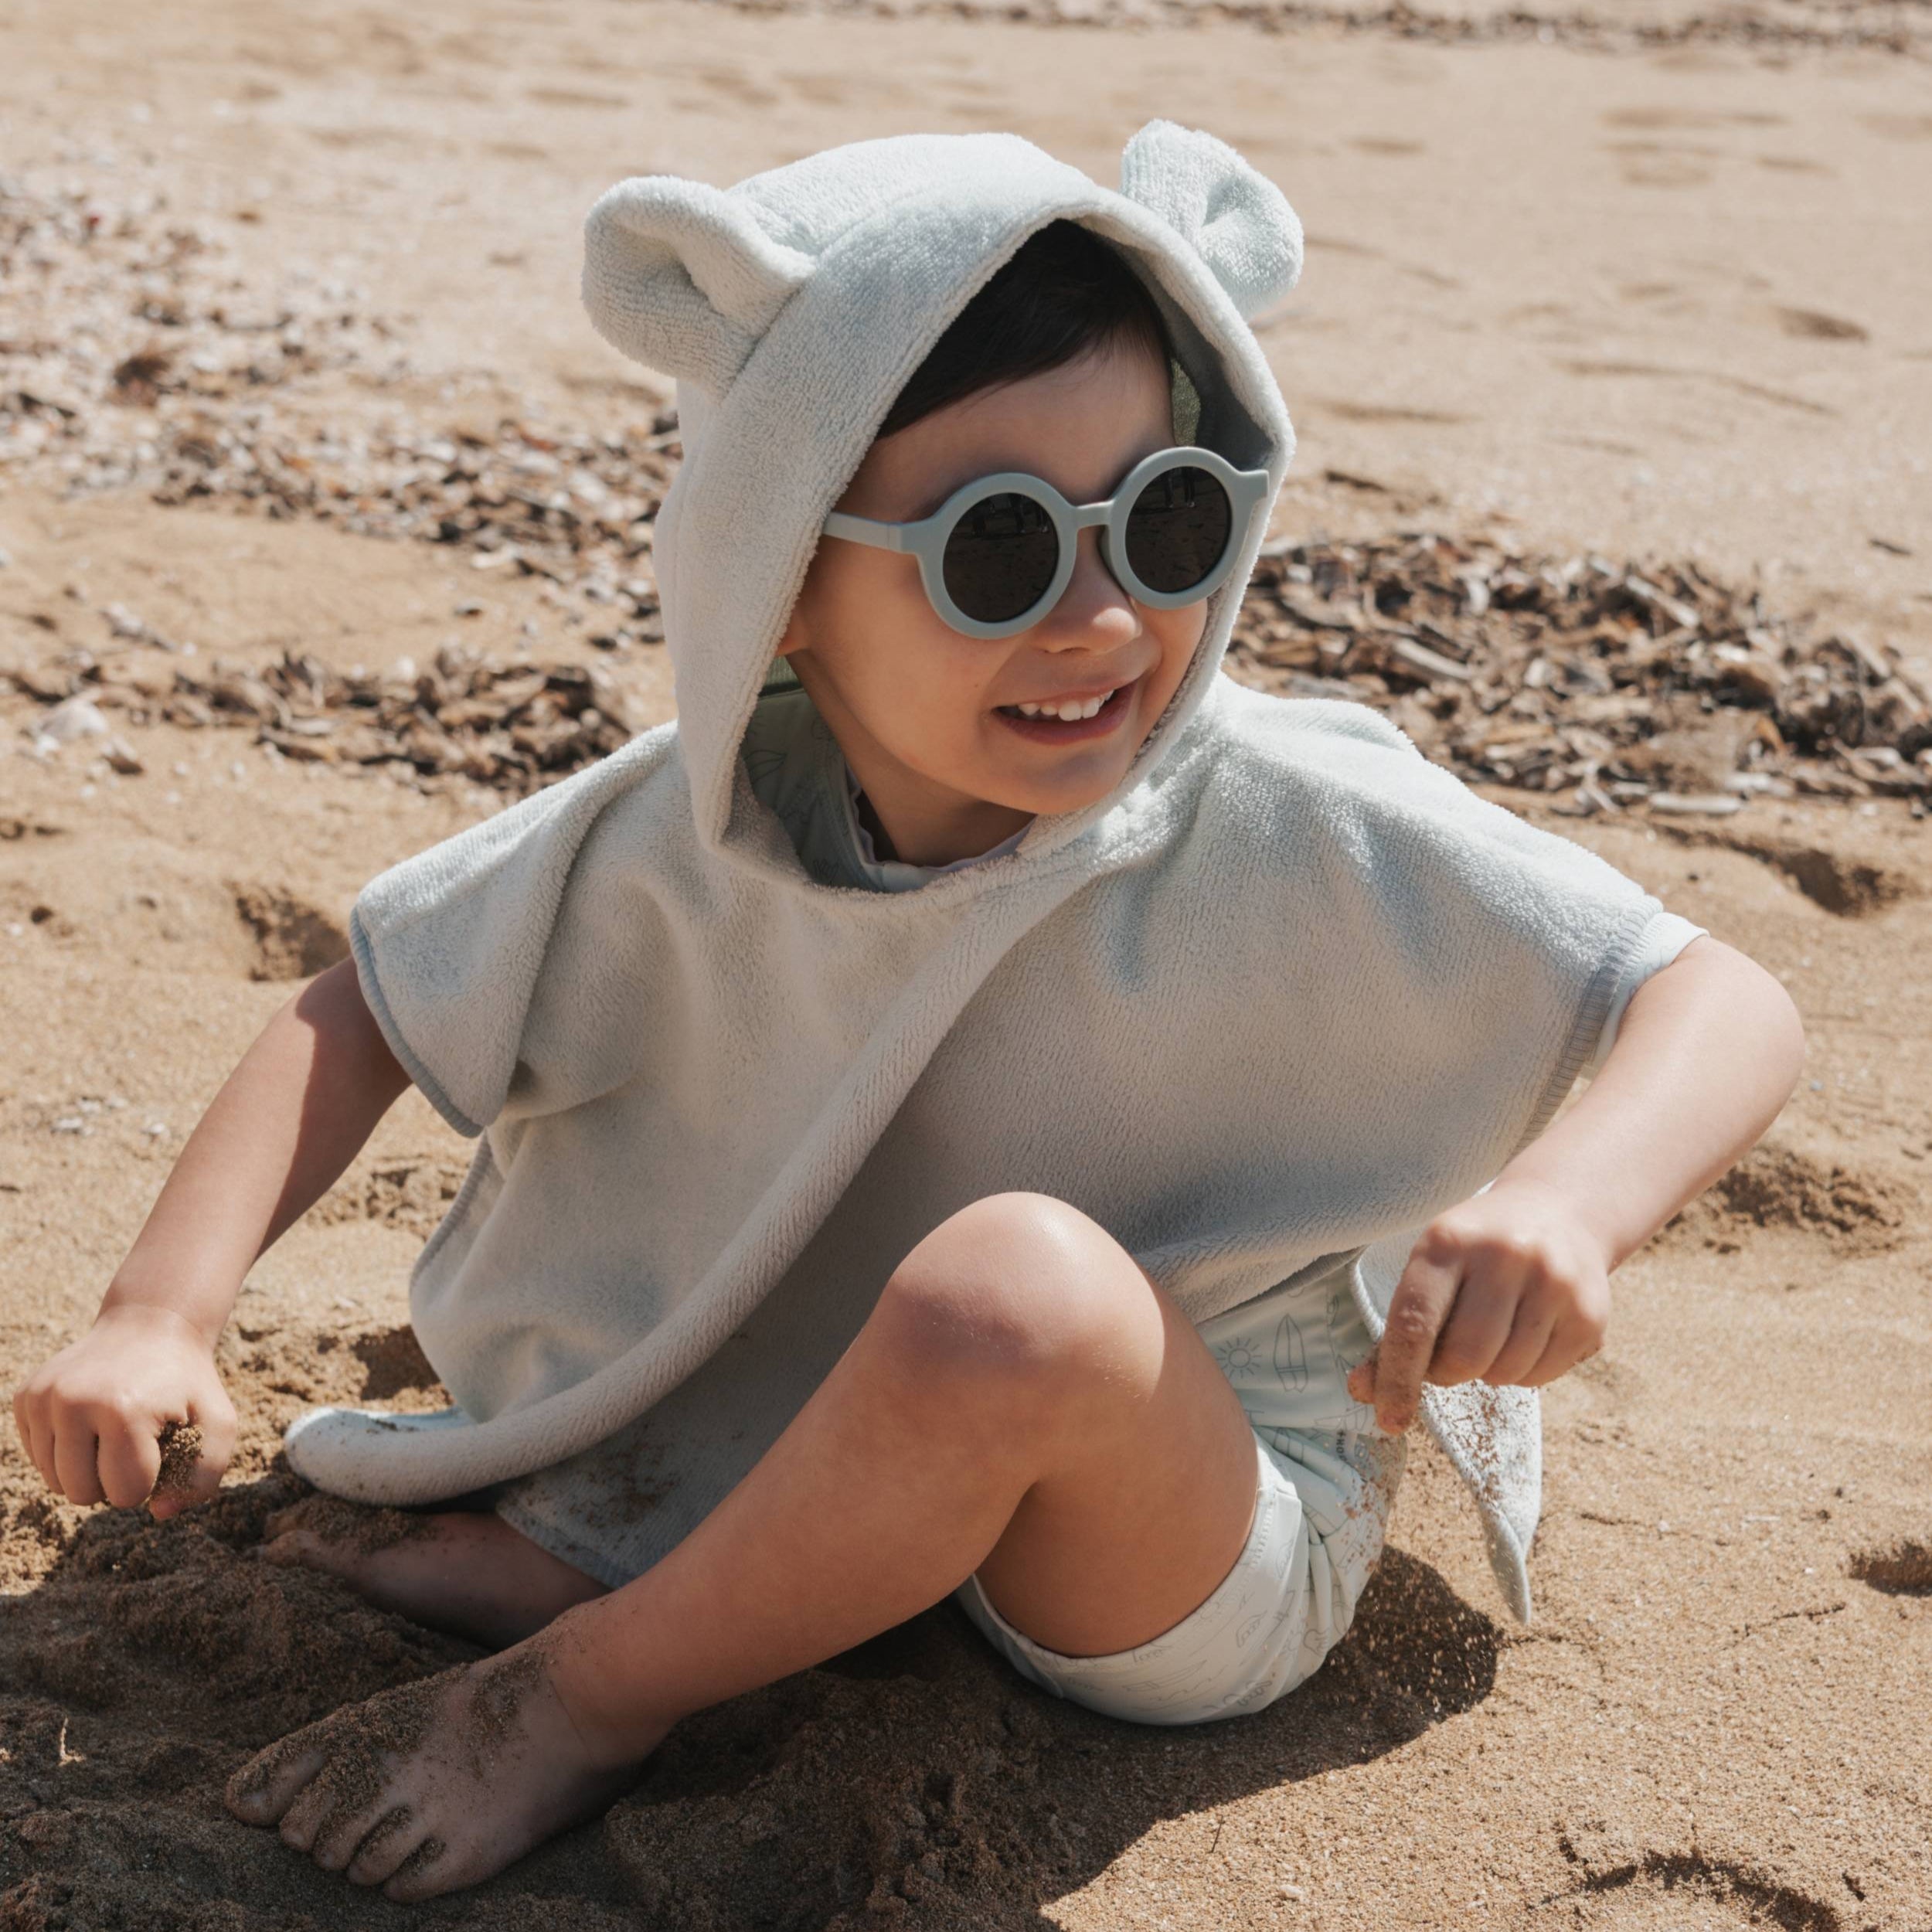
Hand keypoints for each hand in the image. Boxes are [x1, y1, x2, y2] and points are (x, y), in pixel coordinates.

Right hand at [11, 1301, 237, 1518]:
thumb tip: (159, 1513)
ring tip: (112, 1434)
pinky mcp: (26, 1397)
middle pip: (81, 1493)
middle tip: (134, 1443)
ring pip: (54, 1481)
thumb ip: (203, 1478)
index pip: (124, 1493)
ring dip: (86, 1469)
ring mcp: (44, 1398)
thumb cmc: (188, 1382)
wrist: (151, 1325)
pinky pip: (38, 1458)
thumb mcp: (218, 1424)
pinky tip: (89, 1423)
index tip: (160, 1449)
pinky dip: (65, 1452)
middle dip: (112, 1481)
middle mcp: (74, 1403)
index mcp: (124, 1412)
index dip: (148, 1481)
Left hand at [1345, 1178, 1609, 1433]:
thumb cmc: (1475, 1251)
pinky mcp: (1590, 1312)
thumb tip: (1363, 1391)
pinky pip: (1542, 1377)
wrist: (1558, 1211)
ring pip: (1505, 1373)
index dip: (1397, 1379)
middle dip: (1446, 1374)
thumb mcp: (1431, 1265)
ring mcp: (1554, 1282)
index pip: (1414, 1324)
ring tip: (1490, 1336)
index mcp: (1448, 1241)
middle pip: (1464, 1357)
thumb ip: (1398, 1329)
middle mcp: (1504, 1256)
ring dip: (1487, 1373)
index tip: (1388, 1419)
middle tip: (1447, 1358)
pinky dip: (1523, 1373)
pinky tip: (1524, 1336)